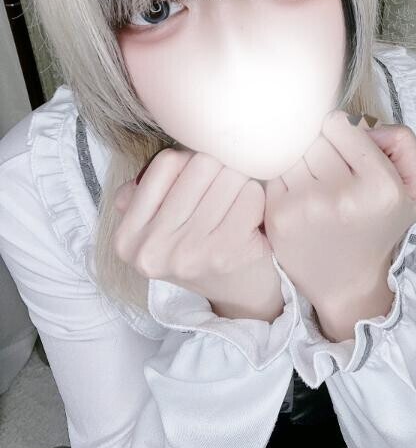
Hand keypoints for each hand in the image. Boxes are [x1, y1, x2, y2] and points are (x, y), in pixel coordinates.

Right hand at [112, 149, 284, 323]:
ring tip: (237, 199)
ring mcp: (188, 253)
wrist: (237, 295)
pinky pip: (250, 195)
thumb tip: (166, 152)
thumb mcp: (157, 224)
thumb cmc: (198, 247)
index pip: (166, 163)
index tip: (200, 179)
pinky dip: (256, 197)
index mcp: (128, 236)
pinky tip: (251, 212)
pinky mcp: (225, 254)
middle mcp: (152, 248)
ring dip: (240, 182)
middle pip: (201, 165)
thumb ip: (149, 188)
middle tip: (225, 186)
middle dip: (219, 168)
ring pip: (229, 176)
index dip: (190, 161)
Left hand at [263, 111, 415, 314]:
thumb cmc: (381, 226)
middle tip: (332, 173)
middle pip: (314, 138)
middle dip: (322, 149)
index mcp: (382, 186)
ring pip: (292, 152)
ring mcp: (306, 207)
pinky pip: (273, 172)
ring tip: (317, 186)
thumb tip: (357, 123)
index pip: (341, 123)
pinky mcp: (278, 216)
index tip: (348, 153)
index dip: (343, 134)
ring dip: (302, 164)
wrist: (349, 283)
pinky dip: (284, 180)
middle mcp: (343, 196)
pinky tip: (300, 199)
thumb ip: (400, 141)